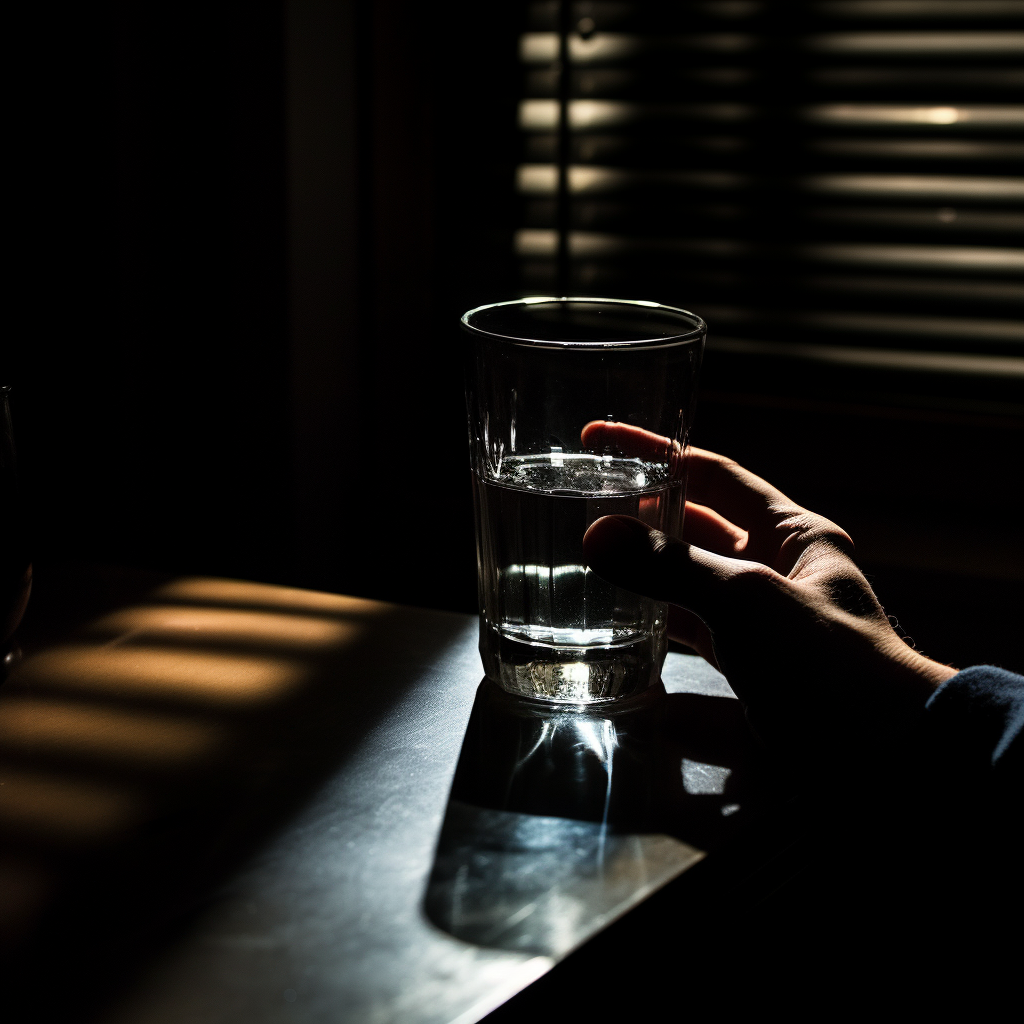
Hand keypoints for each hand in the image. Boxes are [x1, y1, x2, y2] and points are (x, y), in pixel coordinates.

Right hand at [580, 422, 956, 757]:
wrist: (887, 757)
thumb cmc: (829, 663)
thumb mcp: (748, 600)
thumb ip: (671, 565)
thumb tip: (595, 535)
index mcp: (793, 533)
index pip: (714, 474)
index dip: (657, 451)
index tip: (601, 438)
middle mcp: (778, 567)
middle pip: (698, 525)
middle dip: (644, 512)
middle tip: (585, 505)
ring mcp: (762, 619)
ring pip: (691, 579)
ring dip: (645, 569)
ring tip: (589, 557)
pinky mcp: (750, 664)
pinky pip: (694, 630)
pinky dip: (658, 623)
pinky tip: (619, 623)